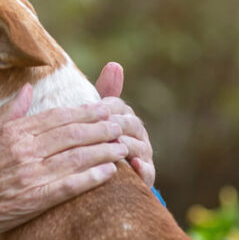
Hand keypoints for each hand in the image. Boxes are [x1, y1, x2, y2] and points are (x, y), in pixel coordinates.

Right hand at [0, 84, 127, 239]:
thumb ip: (10, 112)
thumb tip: (28, 89)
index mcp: (15, 131)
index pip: (59, 117)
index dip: (86, 112)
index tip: (106, 108)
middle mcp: (25, 149)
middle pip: (73, 134)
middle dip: (102, 128)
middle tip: (122, 124)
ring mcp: (31, 175)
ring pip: (77, 157)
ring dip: (104, 150)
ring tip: (123, 146)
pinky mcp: (34, 200)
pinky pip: (70, 186)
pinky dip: (92, 178)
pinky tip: (110, 173)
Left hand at [95, 62, 155, 186]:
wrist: (102, 175)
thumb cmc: (95, 141)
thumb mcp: (94, 118)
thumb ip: (103, 92)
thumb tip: (115, 64)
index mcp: (125, 116)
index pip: (117, 106)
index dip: (105, 107)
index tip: (92, 109)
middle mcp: (138, 133)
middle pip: (130, 123)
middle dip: (116, 124)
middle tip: (102, 126)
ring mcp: (143, 154)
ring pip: (138, 145)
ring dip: (126, 144)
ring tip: (113, 144)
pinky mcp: (145, 175)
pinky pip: (146, 171)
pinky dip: (140, 167)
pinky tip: (132, 163)